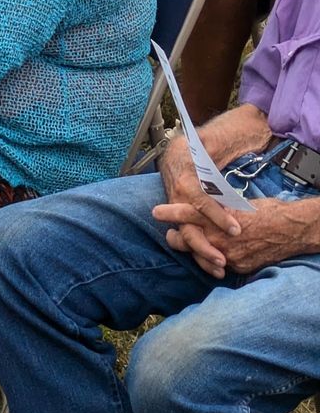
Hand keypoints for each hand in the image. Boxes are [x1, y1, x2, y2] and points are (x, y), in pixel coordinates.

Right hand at [153, 136, 244, 275]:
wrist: (175, 156)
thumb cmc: (194, 153)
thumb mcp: (202, 146)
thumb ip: (210, 147)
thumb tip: (212, 143)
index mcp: (185, 182)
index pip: (202, 202)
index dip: (218, 217)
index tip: (236, 230)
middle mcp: (178, 201)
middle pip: (188, 229)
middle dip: (204, 246)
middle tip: (224, 260)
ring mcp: (178, 213)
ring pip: (187, 239)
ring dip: (202, 256)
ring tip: (222, 269)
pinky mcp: (181, 220)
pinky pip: (189, 241)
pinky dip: (200, 256)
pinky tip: (216, 269)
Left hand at [154, 194, 311, 276]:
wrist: (290, 230)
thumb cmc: (264, 211)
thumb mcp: (236, 204)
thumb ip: (216, 209)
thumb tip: (201, 208)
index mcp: (218, 217)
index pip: (189, 213)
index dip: (171, 213)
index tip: (156, 212)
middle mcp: (220, 237)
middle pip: (188, 238)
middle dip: (176, 237)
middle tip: (169, 235)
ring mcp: (228, 254)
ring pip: (201, 255)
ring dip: (193, 250)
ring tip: (185, 245)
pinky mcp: (237, 266)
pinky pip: (218, 265)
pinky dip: (211, 260)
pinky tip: (209, 256)